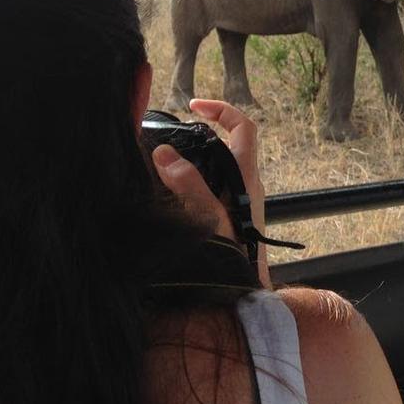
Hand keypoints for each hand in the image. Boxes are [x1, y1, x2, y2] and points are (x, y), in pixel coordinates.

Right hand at [151, 99, 269, 286]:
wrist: (244, 297)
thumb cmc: (234, 261)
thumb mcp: (211, 219)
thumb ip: (190, 186)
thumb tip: (164, 153)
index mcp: (247, 178)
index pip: (244, 128)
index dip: (222, 110)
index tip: (194, 106)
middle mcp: (245, 185)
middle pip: (225, 144)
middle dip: (197, 134)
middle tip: (166, 135)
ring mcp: (236, 201)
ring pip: (213, 167)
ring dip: (188, 160)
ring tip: (156, 161)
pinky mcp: (225, 217)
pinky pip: (206, 188)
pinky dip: (185, 182)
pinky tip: (161, 192)